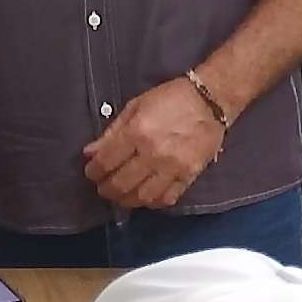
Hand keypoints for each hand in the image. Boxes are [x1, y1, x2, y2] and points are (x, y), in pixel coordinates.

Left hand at [83, 76, 224, 209]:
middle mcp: (153, 153)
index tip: (92, 172)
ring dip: (126, 200)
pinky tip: (145, 195)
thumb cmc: (171, 98)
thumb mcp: (136, 106)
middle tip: (103, 186)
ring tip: (122, 194)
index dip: (93, 171)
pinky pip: (165, 199)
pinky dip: (151, 202)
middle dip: (105, 189)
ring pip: (141, 198)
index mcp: (137, 132)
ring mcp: (173, 168)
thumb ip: (112, 132)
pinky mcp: (189, 176)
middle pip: (120, 184)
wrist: (211, 100)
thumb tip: (90, 153)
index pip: (106, 163)